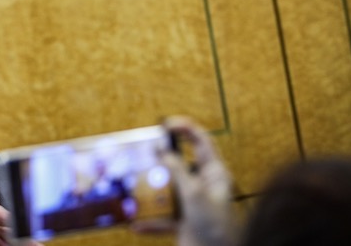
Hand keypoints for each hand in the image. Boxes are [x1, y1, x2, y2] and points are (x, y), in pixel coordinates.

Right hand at [134, 116, 237, 245]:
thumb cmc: (214, 226)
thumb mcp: (194, 193)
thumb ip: (177, 169)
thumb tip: (161, 149)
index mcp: (214, 173)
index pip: (201, 141)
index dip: (184, 128)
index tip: (164, 124)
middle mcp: (204, 185)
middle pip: (180, 163)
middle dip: (162, 158)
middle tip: (144, 151)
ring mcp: (193, 203)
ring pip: (168, 188)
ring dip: (152, 190)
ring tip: (135, 184)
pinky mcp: (184, 221)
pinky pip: (163, 216)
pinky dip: (150, 221)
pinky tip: (137, 224)